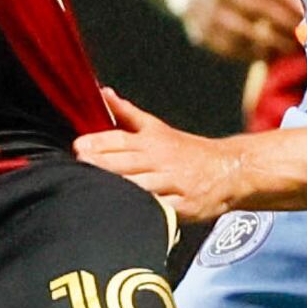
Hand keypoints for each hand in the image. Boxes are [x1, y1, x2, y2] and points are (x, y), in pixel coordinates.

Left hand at [75, 89, 269, 223]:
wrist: (229, 169)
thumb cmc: (188, 150)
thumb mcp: (159, 129)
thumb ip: (128, 114)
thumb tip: (103, 93)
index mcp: (152, 142)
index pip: (121, 140)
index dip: (99, 143)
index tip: (77, 147)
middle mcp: (161, 161)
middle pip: (127, 163)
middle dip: (103, 164)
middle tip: (80, 165)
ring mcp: (173, 183)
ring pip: (141, 186)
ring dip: (119, 188)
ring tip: (94, 192)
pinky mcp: (184, 206)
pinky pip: (162, 209)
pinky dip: (146, 211)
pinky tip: (127, 214)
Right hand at [181, 0, 305, 61]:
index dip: (289, 0)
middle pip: (259, 7)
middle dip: (285, 22)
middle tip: (303, 33)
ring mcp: (209, 14)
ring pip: (245, 31)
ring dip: (272, 42)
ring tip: (291, 48)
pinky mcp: (204, 35)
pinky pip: (233, 48)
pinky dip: (254, 53)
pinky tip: (272, 55)